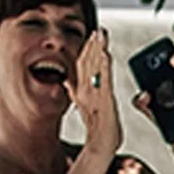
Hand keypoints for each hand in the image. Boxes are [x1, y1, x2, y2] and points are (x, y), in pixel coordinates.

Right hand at [72, 28, 120, 153]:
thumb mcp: (85, 107)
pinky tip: (106, 53)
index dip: (87, 50)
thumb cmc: (98, 128)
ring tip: (101, 34)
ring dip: (98, 49)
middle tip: (98, 29)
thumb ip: (78, 93)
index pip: (84, 66)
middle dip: (93, 45)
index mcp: (83, 90)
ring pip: (95, 67)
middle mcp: (86, 89)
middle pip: (88, 63)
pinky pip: (103, 78)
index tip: (92, 35)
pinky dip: (104, 65)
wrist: (101, 143)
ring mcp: (94, 93)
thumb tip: (67, 82)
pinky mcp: (103, 98)